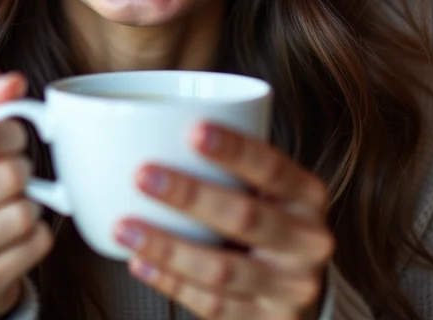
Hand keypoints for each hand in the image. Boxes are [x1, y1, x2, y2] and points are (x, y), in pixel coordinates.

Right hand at [0, 66, 53, 317]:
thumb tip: (12, 83)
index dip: (10, 133)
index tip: (9, 140)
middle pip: (6, 176)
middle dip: (22, 169)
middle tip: (12, 174)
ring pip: (22, 213)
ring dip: (31, 204)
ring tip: (12, 203)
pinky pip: (35, 245)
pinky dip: (37, 235)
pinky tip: (15, 234)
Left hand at [114, 123, 333, 318]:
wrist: (298, 287)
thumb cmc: (269, 220)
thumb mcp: (269, 190)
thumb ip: (229, 167)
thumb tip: (153, 130)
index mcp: (307, 196)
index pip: (273, 167)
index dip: (234, 150)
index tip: (193, 130)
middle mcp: (307, 242)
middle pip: (245, 217)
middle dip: (190, 196)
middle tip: (142, 175)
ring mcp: (288, 288)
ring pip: (223, 270)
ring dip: (168, 247)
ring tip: (124, 227)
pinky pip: (212, 305)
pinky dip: (171, 282)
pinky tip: (140, 262)